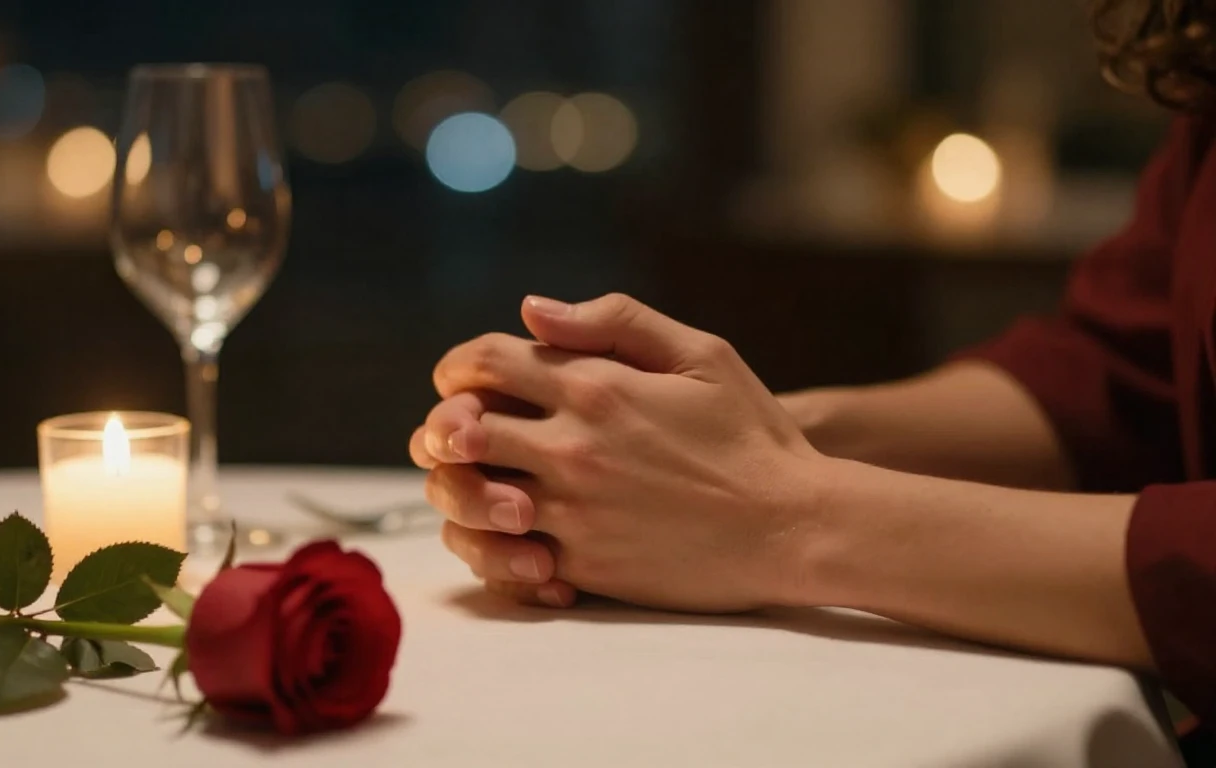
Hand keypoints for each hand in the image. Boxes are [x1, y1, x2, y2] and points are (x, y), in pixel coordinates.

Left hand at [411, 294, 826, 612]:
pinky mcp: (582, 565)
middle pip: (455, 431)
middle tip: (457, 433)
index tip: (462, 378)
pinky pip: (502, 557)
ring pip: (465, 499)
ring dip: (454, 486)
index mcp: (595, 388)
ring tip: (473, 481)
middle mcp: (572, 449)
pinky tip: (512, 532)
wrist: (793, 528)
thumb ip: (615, 322)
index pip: (483, 363)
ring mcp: (573, 512)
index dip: (458, 365)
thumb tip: (534, 309)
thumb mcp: (702, 355)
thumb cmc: (752, 435)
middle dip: (443, 426)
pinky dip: (492, 544)